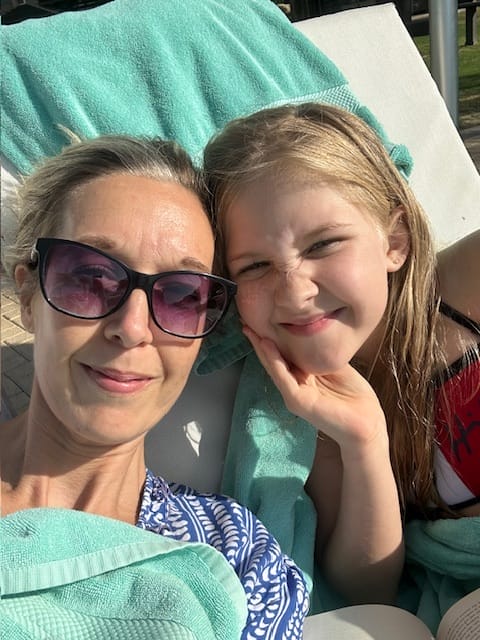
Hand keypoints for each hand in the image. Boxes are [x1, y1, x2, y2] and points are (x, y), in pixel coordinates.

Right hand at [243, 326, 387, 453]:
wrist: (368, 426)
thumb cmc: (356, 399)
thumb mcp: (337, 367)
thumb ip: (322, 353)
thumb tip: (313, 329)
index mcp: (304, 377)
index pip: (285, 355)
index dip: (274, 337)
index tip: (264, 318)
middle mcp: (295, 385)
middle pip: (274, 359)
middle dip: (260, 341)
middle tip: (246, 321)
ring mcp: (294, 394)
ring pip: (274, 367)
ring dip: (261, 348)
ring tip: (250, 330)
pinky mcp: (298, 401)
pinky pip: (283, 377)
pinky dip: (274, 360)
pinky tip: (267, 345)